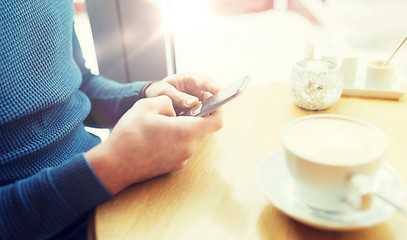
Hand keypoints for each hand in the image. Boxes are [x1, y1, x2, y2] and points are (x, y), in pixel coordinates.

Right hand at [85, 96, 222, 193]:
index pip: (216, 120)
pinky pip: (184, 148)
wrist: (114, 165)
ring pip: (194, 139)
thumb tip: (174, 108)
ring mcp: (182, 159)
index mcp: (186, 132)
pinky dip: (179, 138)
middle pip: (205, 129)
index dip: (217, 108)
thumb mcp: (147, 105)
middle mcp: (188, 148)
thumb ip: (167, 101)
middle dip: (199, 116)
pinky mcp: (173, 166)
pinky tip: (160, 134)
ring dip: (187, 128)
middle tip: (183, 107)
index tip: (210, 101)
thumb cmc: (129, 135)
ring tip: (167, 120)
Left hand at [144, 73, 221, 114]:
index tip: (221, 92)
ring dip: (206, 114)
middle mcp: (198, 89)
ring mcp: (199, 99)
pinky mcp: (198, 109)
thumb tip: (193, 103)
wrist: (157, 97)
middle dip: (214, 104)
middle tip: (214, 112)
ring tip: (198, 121)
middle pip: (212, 96)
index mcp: (190, 79)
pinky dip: (199, 120)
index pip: (206, 82)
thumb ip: (178, 97)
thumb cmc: (160, 90)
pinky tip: (192, 125)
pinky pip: (202, 115)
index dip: (214, 87)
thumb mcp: (165, 91)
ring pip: (209, 107)